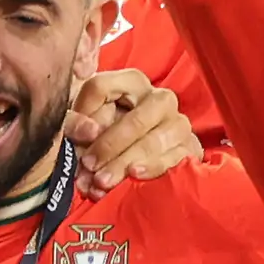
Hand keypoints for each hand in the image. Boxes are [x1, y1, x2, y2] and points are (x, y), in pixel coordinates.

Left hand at [65, 69, 197, 195]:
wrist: (138, 160)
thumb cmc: (104, 136)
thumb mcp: (84, 126)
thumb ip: (74, 124)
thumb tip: (88, 132)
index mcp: (129, 82)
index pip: (101, 87)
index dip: (84, 113)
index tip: (74, 137)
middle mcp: (159, 98)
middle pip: (136, 119)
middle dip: (110, 145)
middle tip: (89, 166)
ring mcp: (178, 123)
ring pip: (155, 140)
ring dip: (126, 162)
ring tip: (103, 181)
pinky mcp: (190, 147)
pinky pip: (175, 157)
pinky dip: (152, 169)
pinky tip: (135, 175)